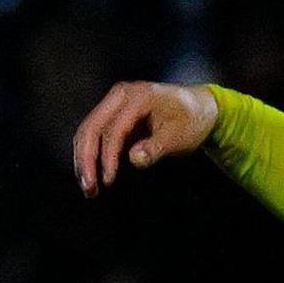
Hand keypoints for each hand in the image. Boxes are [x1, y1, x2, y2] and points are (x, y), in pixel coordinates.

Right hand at [73, 80, 218, 192]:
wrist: (199, 108)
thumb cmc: (192, 120)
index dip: (108, 156)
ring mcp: (114, 102)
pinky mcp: (111, 113)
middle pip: (91, 128)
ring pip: (87, 132)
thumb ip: (156, 147)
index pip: (114, 129)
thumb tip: (135, 158)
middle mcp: (121, 95)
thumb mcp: (180, 136)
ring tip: (88, 187)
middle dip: (86, 160)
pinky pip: (93, 134)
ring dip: (83, 160)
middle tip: (88, 187)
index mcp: (139, 96)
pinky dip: (90, 155)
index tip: (109, 180)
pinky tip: (92, 174)